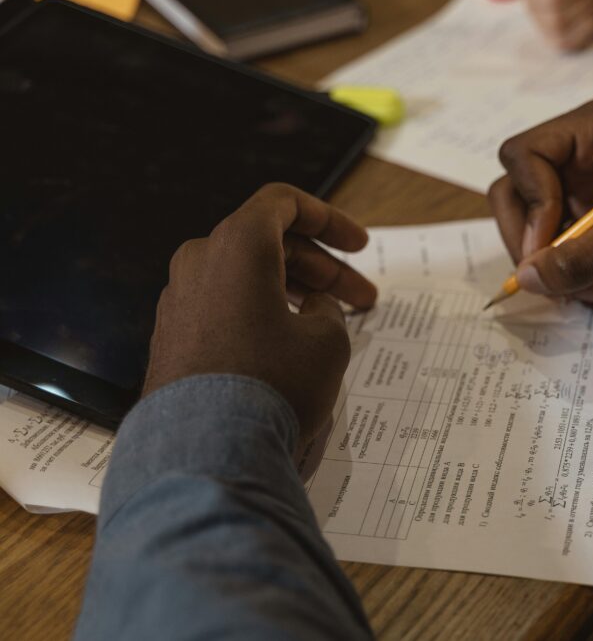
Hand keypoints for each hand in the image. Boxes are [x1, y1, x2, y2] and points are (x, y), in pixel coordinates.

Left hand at [144, 183, 376, 447]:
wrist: (206, 449)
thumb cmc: (272, 385)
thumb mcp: (328, 341)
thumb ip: (328, 310)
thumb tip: (314, 310)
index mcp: (237, 245)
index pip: (283, 203)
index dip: (329, 219)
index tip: (359, 246)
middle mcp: (200, 262)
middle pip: (269, 244)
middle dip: (322, 268)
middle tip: (362, 300)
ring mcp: (179, 300)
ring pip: (246, 278)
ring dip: (293, 292)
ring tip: (330, 325)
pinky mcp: (172, 336)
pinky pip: (224, 306)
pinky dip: (261, 312)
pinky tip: (289, 345)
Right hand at [488, 98, 592, 302]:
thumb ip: (587, 255)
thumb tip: (527, 278)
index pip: (523, 156)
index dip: (529, 205)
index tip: (550, 251)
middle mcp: (584, 153)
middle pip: (518, 194)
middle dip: (537, 243)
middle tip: (563, 282)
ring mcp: (589, 190)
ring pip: (536, 230)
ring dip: (562, 267)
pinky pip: (561, 252)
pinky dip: (580, 276)